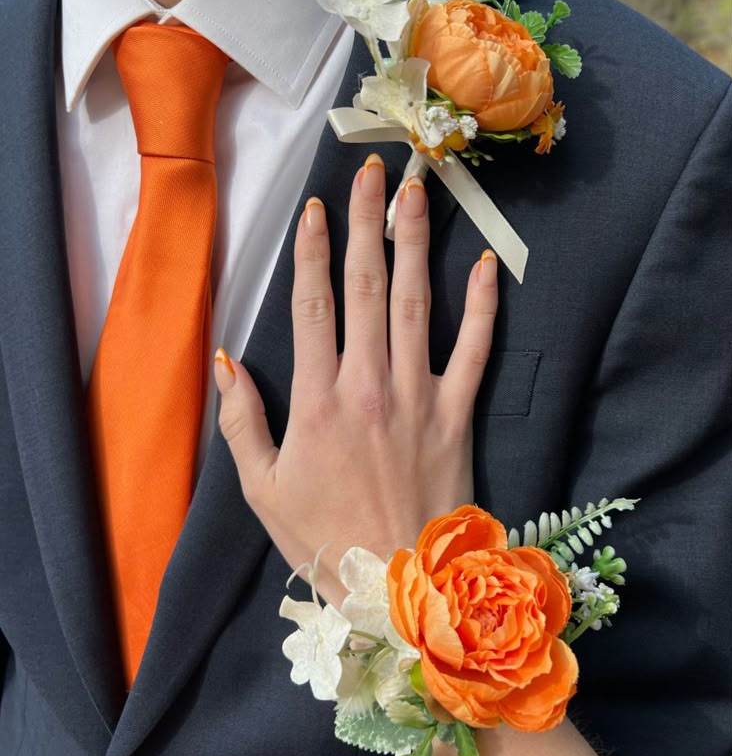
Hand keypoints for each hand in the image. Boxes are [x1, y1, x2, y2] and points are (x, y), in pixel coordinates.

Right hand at [213, 153, 497, 605]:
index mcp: (317, 400)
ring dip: (413, 242)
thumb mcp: (262, 488)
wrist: (399, 585)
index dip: (310, 252)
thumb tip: (225, 360)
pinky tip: (483, 262)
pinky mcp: (458, 413)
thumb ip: (241, 422)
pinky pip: (474, 349)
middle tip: (369, 170)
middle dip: (364, 223)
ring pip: (416, 302)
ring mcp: (418, 395)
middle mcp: (368, 384)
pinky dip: (482, 305)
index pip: (312, 306)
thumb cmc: (324, 538)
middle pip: (365, 287)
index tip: (314, 208)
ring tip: (415, 191)